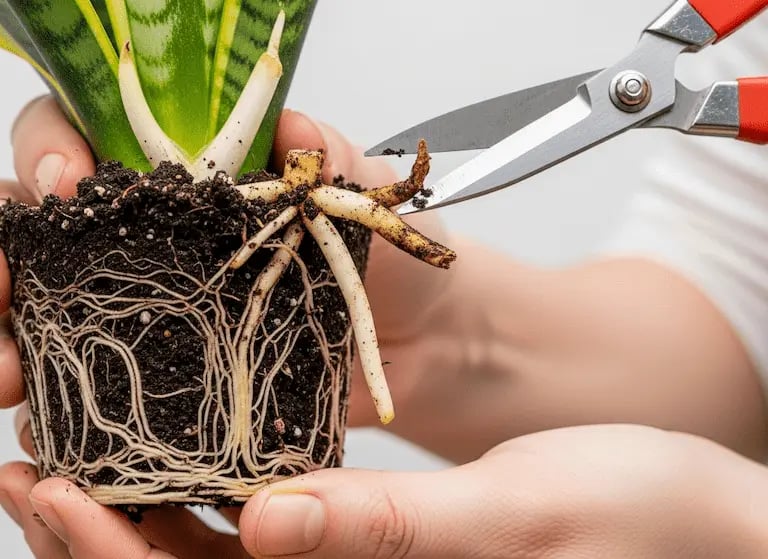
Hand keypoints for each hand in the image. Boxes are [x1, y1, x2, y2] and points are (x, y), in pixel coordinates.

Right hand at [0, 97, 455, 556]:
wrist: (421, 340)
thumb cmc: (387, 258)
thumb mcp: (358, 197)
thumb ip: (326, 159)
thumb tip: (294, 129)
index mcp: (186, 184)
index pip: (86, 144)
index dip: (53, 150)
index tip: (65, 183)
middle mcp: (156, 249)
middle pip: (43, 242)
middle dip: (6, 264)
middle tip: (0, 293)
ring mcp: (160, 319)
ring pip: (55, 320)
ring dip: (16, 343)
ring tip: (11, 374)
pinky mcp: (180, 384)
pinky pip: (105, 392)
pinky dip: (70, 409)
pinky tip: (55, 426)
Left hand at [7, 425, 767, 557]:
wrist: (686, 521)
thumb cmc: (630, 526)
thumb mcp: (515, 520)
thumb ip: (390, 532)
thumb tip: (267, 526)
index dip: (107, 549)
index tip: (43, 483)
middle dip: (100, 523)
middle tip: (35, 449)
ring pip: (217, 548)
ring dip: (143, 496)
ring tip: (86, 431)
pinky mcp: (375, 538)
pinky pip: (274, 513)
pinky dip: (214, 475)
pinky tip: (190, 429)